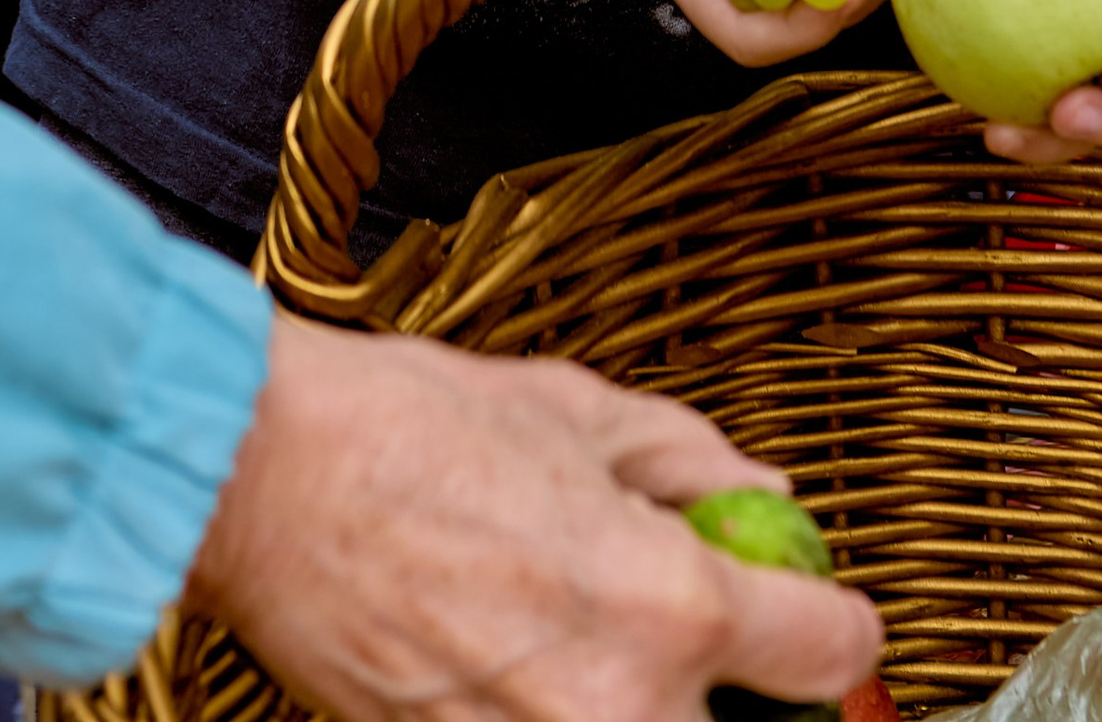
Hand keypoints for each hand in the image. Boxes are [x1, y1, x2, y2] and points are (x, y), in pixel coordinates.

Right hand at [188, 314, 882, 721]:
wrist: (263, 483)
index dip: (838, 626)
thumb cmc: (404, 430)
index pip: (830, 656)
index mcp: (667, 603)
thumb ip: (694, 464)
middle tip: (705, 642)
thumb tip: (763, 499)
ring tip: (589, 641)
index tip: (821, 619)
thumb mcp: (580, 410)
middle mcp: (619, 707)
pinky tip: (523, 661)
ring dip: (648, 704)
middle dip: (737, 691)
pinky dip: (560, 710)